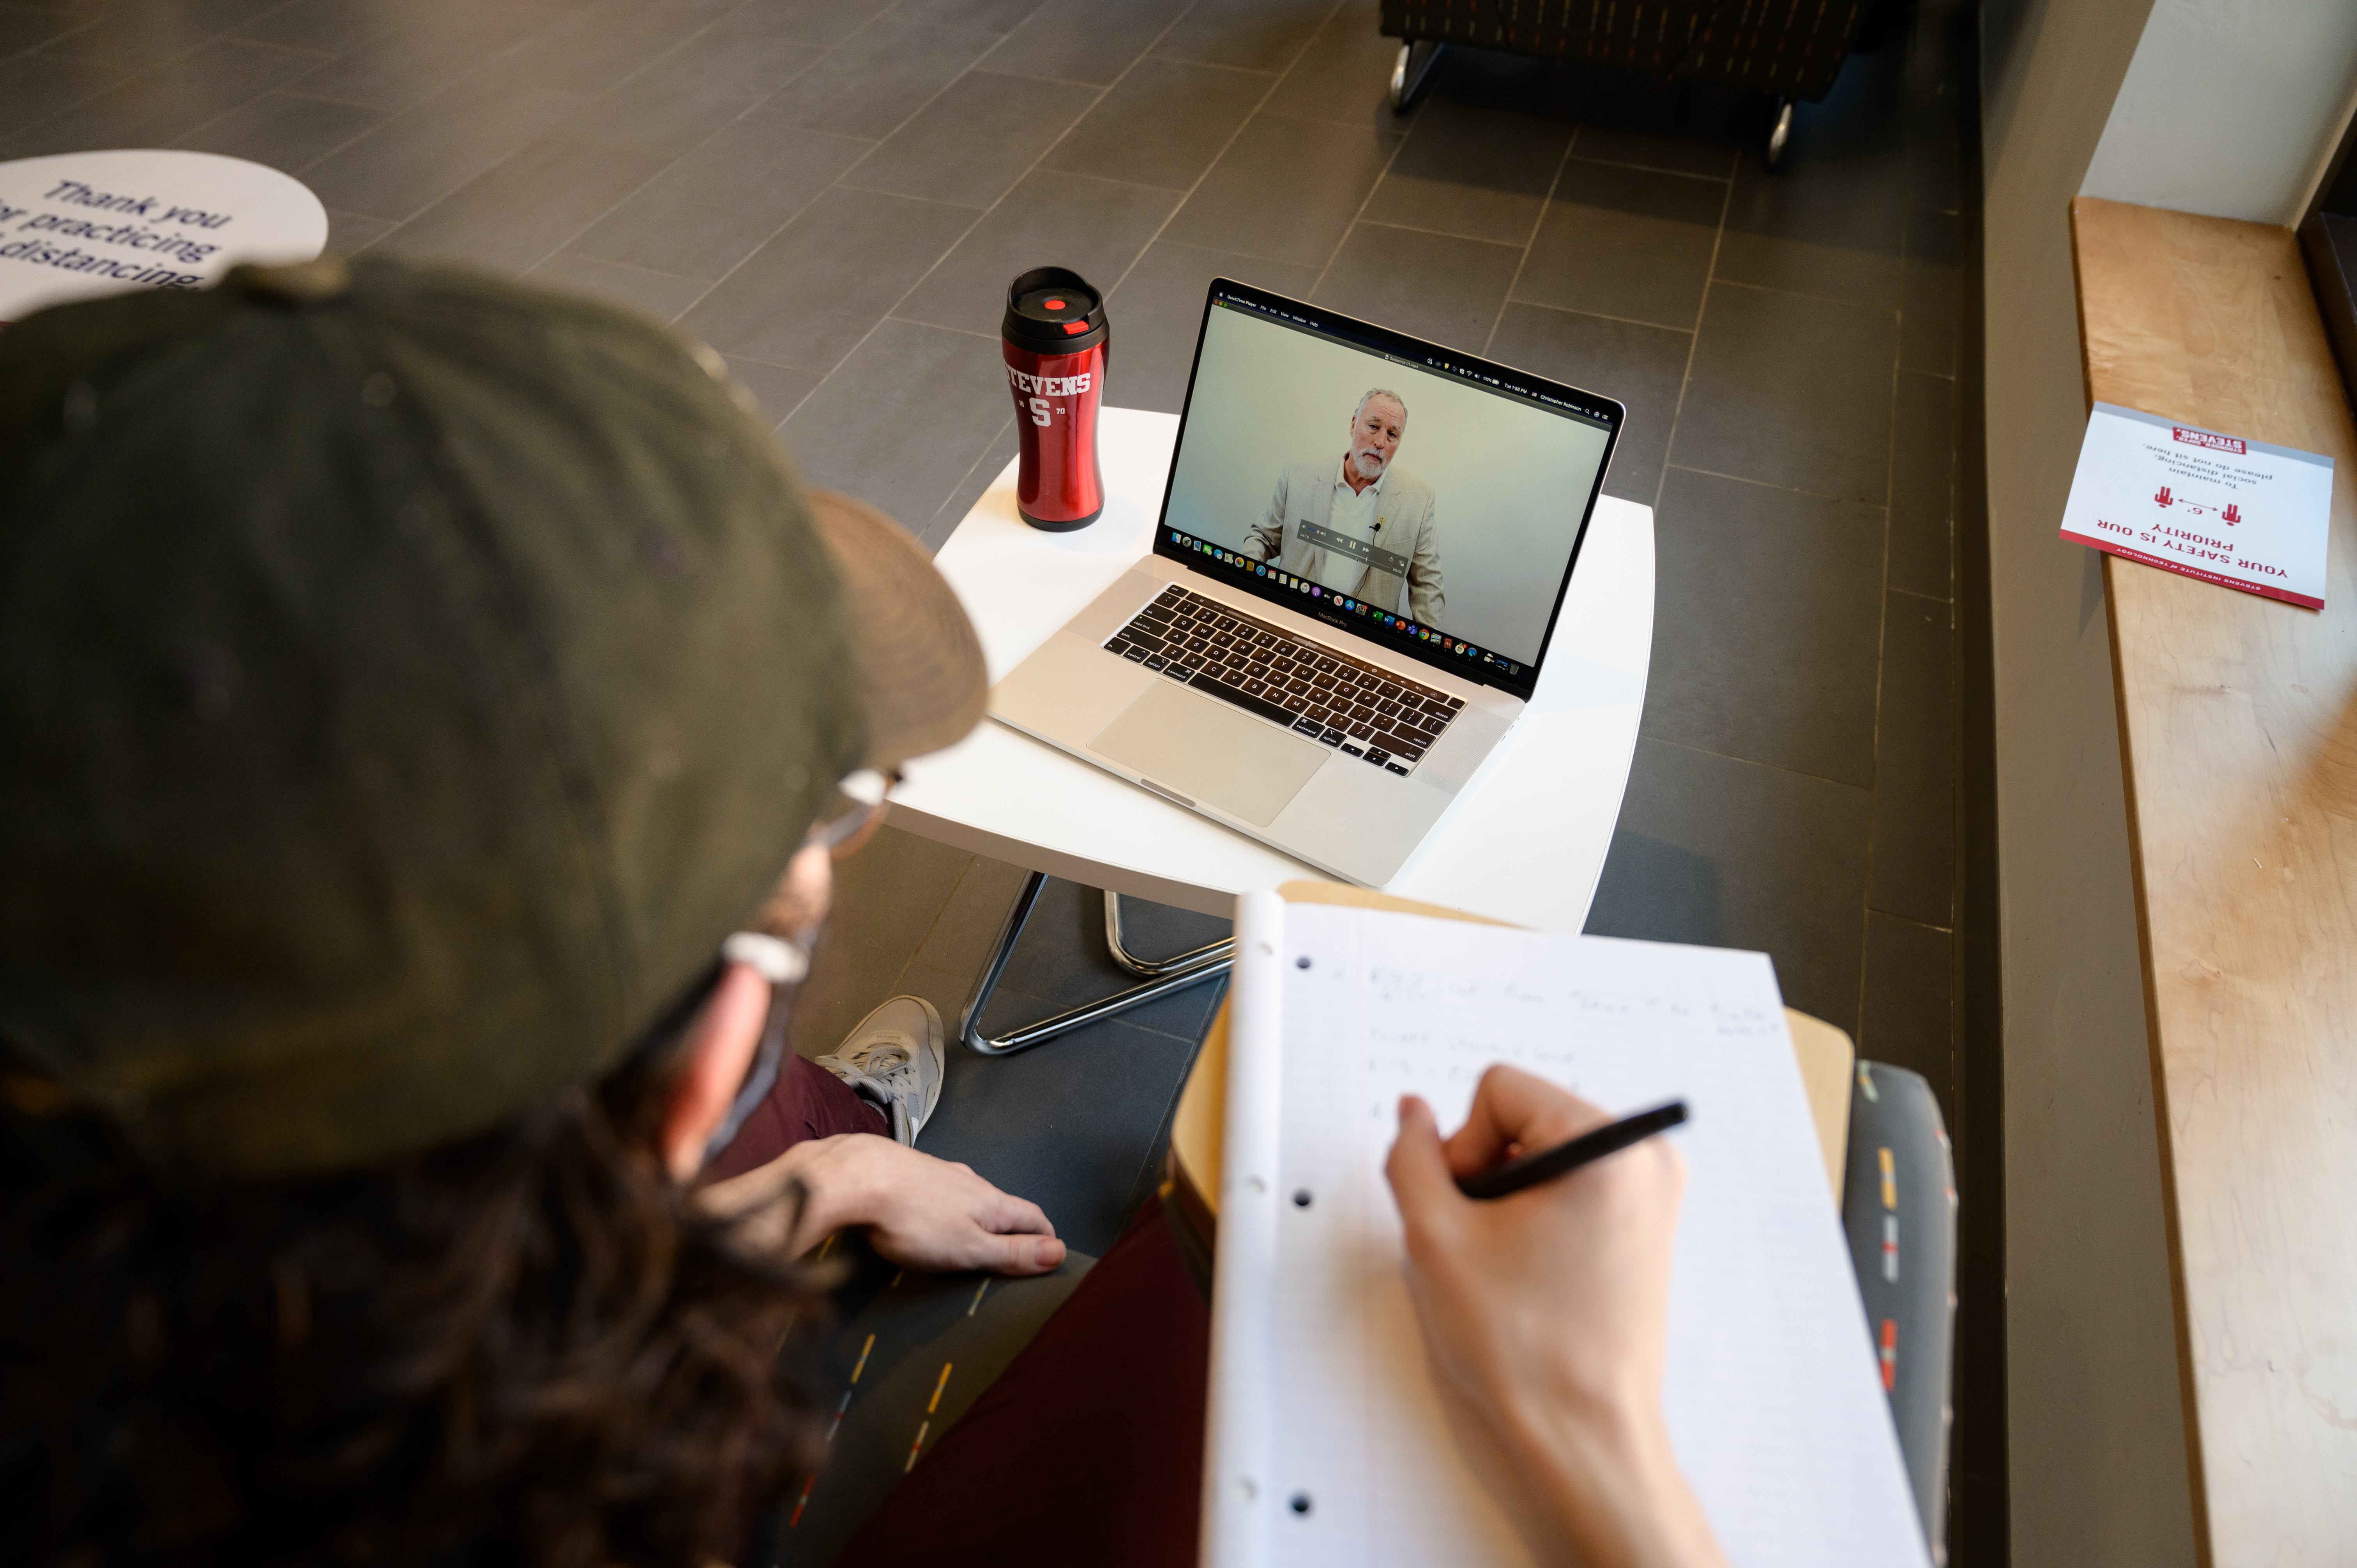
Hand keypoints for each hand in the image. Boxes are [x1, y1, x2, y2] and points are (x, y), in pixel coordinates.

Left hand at [697, 1133, 1064, 1275]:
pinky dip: (943, 1208)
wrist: (857, 1177)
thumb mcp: (970, 1248)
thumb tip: (1058, 1252)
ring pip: (968, 1196)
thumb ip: (1012, 1252)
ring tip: (971, 1237)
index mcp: (991, 1202)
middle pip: (1002, 1205)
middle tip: (1013, 1251)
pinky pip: (937, 1192)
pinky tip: (926, 1218)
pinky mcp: (909, 1172)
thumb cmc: (913, 1218)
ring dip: (976, 1216)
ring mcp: (938, 1173)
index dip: (1045, 1237)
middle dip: (1011, 1227)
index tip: (1051, 1252)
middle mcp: (969, 1182)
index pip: (1033, 1216)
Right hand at [1385, 1066, 1725, 1567]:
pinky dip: (1541, 1211)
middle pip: (1526, 1114)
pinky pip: (1575, 1180)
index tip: (1470, 1210)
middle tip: (1484, 1241)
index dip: (1461, 1146)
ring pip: (1546, 1149)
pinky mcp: (1649, 1222)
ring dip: (1511, 1194)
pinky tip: (1533, 1266)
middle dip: (1488, 1169)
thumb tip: (1414, 1114)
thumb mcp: (1436, 1238)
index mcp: (1608, 1148)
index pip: (1499, 1089)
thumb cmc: (1526, 1347)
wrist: (1585, 1431)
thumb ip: (1412, 1158)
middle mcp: (1646, 1158)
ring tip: (1509, 1260)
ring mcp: (1655, 1191)